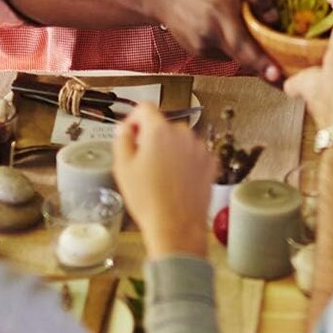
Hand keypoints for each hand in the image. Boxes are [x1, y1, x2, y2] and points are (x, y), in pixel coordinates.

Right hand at [113, 106, 214, 259]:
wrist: (176, 224)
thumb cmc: (149, 200)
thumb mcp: (123, 168)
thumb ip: (122, 139)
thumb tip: (125, 128)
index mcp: (159, 131)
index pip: (145, 108)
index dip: (134, 119)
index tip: (131, 133)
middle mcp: (183, 133)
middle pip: (163, 126)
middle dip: (152, 139)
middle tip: (143, 163)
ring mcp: (199, 146)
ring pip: (179, 140)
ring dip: (170, 150)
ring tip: (160, 177)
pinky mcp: (210, 160)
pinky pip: (193, 153)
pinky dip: (185, 161)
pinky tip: (176, 181)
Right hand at [141, 0, 280, 82]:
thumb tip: (273, 16)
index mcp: (220, 11)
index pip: (243, 43)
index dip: (260, 61)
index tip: (276, 74)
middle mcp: (209, 33)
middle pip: (242, 57)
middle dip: (264, 67)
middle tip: (282, 75)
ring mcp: (201, 45)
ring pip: (234, 55)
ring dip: (250, 53)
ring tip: (262, 40)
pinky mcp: (198, 51)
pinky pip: (224, 52)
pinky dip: (235, 47)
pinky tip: (235, 31)